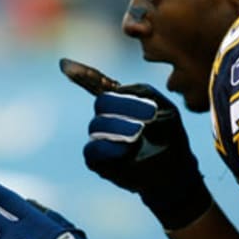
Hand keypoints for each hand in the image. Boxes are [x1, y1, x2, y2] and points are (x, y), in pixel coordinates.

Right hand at [61, 58, 210, 228]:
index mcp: (121, 104)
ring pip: (97, 125)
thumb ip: (143, 94)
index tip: (64, 64)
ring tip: (139, 133)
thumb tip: (117, 89)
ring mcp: (100, 140)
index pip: (97, 85)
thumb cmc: (170, 140)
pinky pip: (92, 149)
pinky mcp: (97, 161)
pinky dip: (107, 147)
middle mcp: (107, 119)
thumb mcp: (166, 110)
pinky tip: (125, 148)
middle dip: (122, 106)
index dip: (82, 74)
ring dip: (119, 126)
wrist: (174, 175)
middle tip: (148, 116)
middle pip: (101, 103)